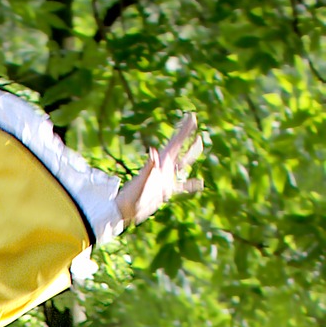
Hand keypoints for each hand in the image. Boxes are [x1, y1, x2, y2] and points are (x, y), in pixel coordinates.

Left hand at [117, 113, 203, 227]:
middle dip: (187, 134)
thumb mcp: (141, 181)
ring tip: (199, 142)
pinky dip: (192, 184)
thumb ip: (149, 167)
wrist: (126, 210)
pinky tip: (201, 183)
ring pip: (183, 163)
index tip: (192, 116)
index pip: (175, 142)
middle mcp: (164, 168)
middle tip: (194, 120)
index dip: (184, 129)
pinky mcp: (166, 192)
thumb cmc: (131, 196)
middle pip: (179, 147)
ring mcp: (166, 179)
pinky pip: (183, 186)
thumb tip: (153, 150)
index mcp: (160, 162)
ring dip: (191, 153)